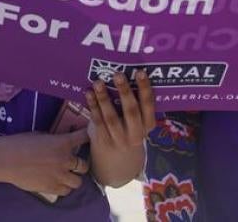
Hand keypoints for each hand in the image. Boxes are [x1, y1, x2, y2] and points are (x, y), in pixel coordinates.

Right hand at [0, 129, 89, 196]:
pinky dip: (64, 187)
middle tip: (75, 163)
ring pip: (78, 182)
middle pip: (84, 165)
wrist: (7, 159)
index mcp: (62, 143)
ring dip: (73, 178)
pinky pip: (66, 191)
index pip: (83, 138)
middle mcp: (65, 159)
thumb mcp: (40, 136)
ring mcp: (60, 175)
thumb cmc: (20, 144)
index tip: (87, 137)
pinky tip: (57, 182)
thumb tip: (60, 144)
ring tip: (66, 176)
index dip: (87, 137)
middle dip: (80, 164)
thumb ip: (54, 141)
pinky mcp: (52, 188)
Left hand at [85, 70, 156, 185]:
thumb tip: (122, 75)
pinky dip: (93, 106)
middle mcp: (136, 134)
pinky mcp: (104, 141)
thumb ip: (133, 104)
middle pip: (131, 111)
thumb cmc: (127, 132)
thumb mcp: (137, 123)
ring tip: (98, 82)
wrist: (118, 165)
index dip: (145, 89)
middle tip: (118, 74)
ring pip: (112, 117)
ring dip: (104, 98)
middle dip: (125, 91)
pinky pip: (98, 122)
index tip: (140, 72)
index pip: (149, 105)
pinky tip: (88, 93)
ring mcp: (120, 139)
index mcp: (148, 125)